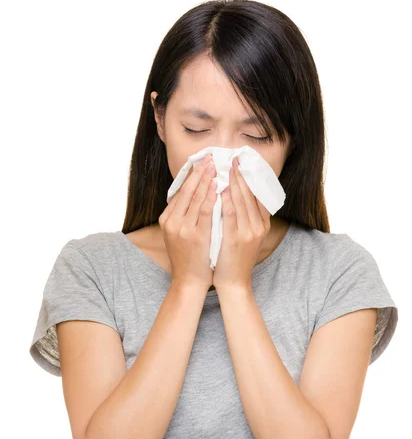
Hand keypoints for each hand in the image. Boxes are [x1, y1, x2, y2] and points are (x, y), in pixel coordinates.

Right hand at [158, 154, 216, 290]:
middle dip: (199, 172)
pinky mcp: (194, 235)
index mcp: (167, 218)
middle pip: (186, 190)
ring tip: (215, 166)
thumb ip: (185, 215)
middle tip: (210, 157)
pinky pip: (204, 211)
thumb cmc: (189, 257)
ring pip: (195, 197)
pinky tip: (218, 187)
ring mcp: (182, 228)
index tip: (201, 162)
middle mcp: (171, 221)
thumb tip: (195, 195)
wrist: (189, 281)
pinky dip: (210, 197)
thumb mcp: (180, 233)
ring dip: (206, 180)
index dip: (191, 175)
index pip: (180, 191)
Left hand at [213, 157, 270, 290]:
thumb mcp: (246, 238)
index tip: (243, 163)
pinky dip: (225, 198)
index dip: (250, 178)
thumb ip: (245, 219)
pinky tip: (219, 187)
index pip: (258, 195)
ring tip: (226, 167)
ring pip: (241, 200)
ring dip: (233, 182)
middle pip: (250, 194)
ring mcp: (248, 232)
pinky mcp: (236, 238)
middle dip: (241, 175)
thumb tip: (237, 198)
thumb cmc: (235, 260)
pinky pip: (230, 213)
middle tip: (233, 158)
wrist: (234, 283)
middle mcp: (258, 226)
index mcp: (262, 224)